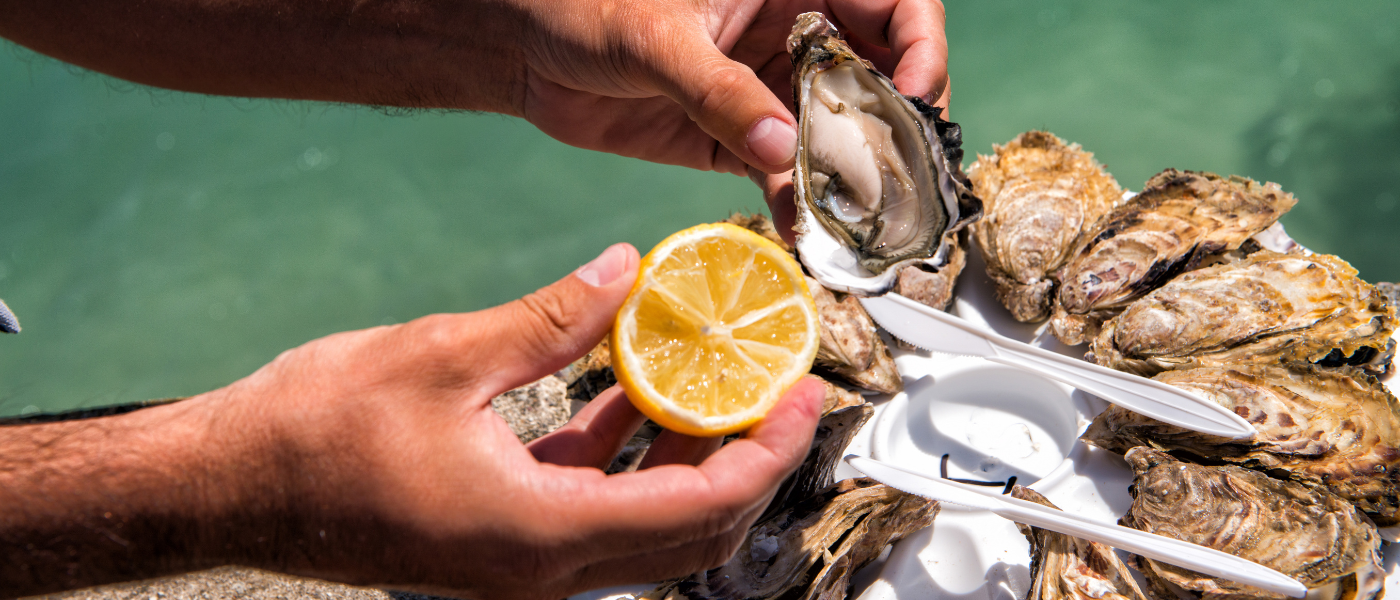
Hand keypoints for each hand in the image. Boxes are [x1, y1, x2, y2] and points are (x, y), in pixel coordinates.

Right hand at [0, 244, 824, 598]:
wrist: (235, 485)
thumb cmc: (320, 431)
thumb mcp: (446, 356)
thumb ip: (549, 319)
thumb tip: (625, 273)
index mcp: (538, 534)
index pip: (693, 508)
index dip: (762, 456)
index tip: (801, 401)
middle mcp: (542, 569)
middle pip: (688, 534)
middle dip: (747, 465)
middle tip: (780, 394)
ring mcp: (522, 565)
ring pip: (646, 526)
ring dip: (691, 461)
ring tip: (719, 386)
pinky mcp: (500, 542)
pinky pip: (592, 507)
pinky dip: (626, 457)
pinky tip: (630, 392)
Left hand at [517, 0, 949, 178]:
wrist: (525, 51)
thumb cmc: (585, 8)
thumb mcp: (657, 39)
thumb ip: (719, 91)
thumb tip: (782, 145)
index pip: (893, 2)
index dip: (921, 43)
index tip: (917, 93)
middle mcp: (792, 32)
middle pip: (879, 74)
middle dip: (898, 124)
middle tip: (904, 173)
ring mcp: (769, 88)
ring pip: (838, 132)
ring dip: (854, 176)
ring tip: (862, 217)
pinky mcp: (739, 139)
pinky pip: (785, 174)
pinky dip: (798, 205)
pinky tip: (806, 234)